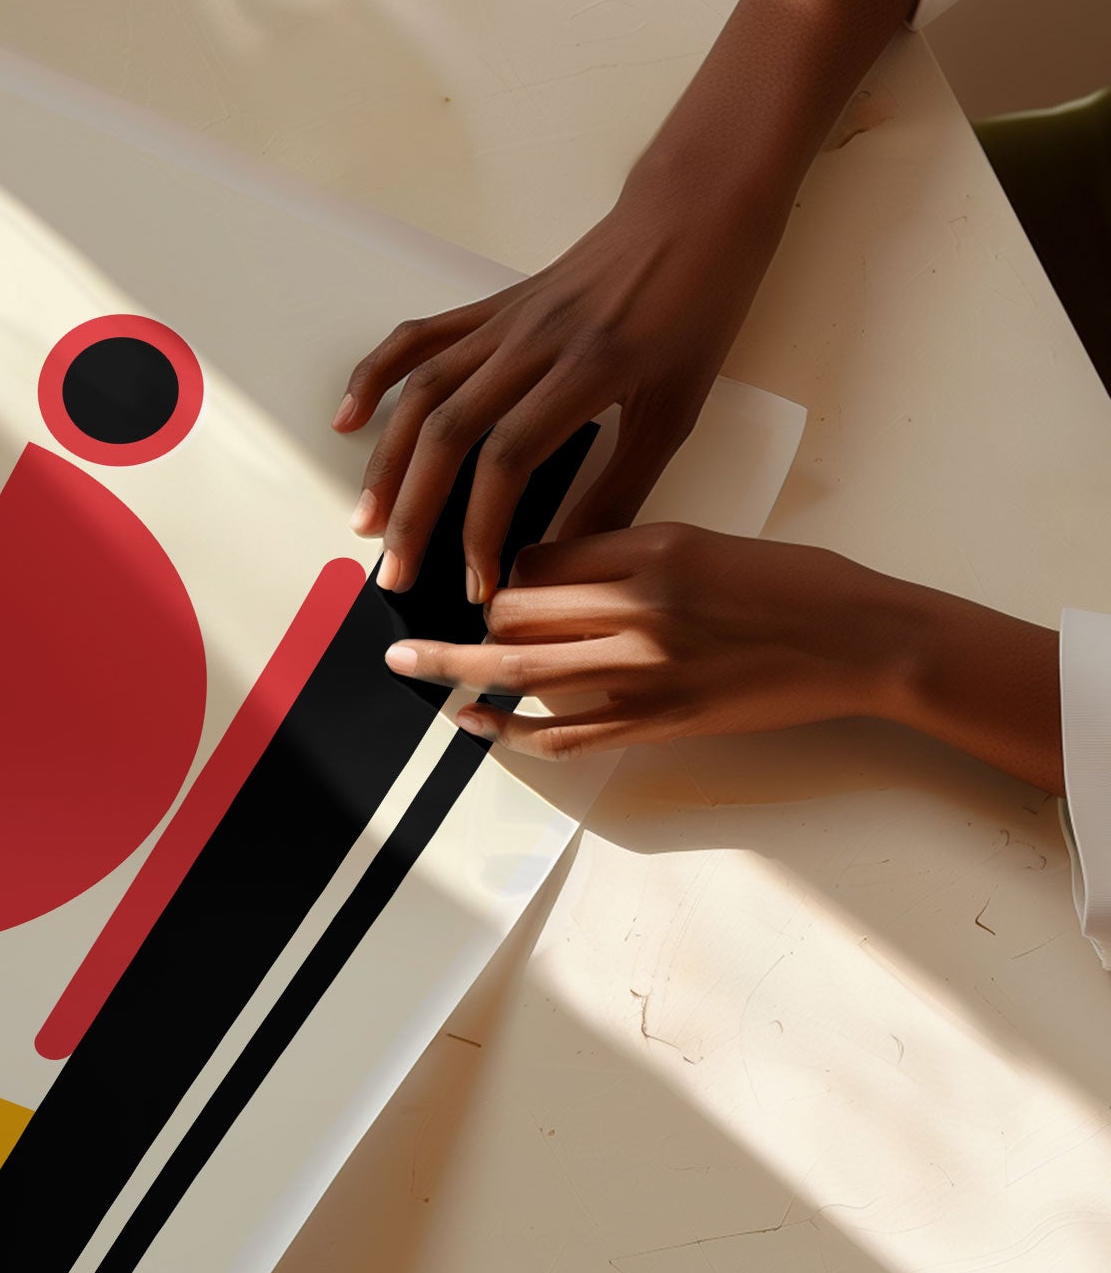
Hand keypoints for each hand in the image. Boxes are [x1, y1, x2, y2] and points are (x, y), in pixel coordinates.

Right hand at [331, 171, 782, 599]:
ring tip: (368, 520)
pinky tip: (348, 419)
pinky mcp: (491, 307)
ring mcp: (504, 320)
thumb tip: (570, 555)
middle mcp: (533, 342)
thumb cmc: (696, 311)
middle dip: (415, 511)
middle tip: (399, 572)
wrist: (691, 215)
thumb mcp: (676, 409)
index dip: (482, 527)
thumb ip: (621, 486)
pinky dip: (375, 377)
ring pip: (423, 393)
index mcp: (587, 369)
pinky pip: (419, 340)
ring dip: (387, 462)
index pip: (509, 459)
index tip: (480, 583)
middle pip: (448, 432)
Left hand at [383, 524, 1063, 793]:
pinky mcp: (659, 722)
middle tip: (413, 620)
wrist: (863, 641)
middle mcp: (638, 612)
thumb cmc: (792, 582)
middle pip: (516, 613)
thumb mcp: (699, 539)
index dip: (496, 568)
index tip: (467, 569)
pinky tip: (472, 723)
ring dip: (458, 671)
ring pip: (524, 673)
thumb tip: (541, 567)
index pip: (539, 558)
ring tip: (409, 665)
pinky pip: (565, 733)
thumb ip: (619, 549)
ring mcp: (646, 674)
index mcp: (649, 552)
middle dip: (465, 619)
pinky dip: (510, 729)